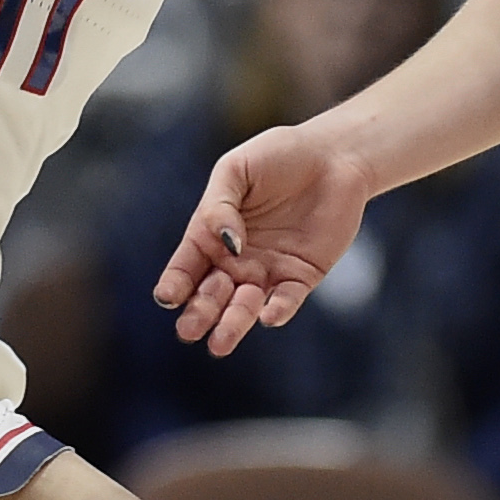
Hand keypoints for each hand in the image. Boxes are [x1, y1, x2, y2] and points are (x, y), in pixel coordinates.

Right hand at [151, 124, 370, 355]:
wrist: (333, 155)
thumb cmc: (279, 155)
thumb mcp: (237, 169)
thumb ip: (220, 206)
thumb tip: (226, 244)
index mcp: (212, 233)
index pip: (187, 265)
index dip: (175, 282)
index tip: (166, 297)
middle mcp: (236, 259)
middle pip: (212, 293)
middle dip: (200, 312)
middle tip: (189, 330)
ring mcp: (268, 270)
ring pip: (245, 305)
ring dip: (233, 324)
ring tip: (219, 344)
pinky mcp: (302, 276)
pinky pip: (286, 299)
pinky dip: (278, 310)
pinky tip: (268, 316)